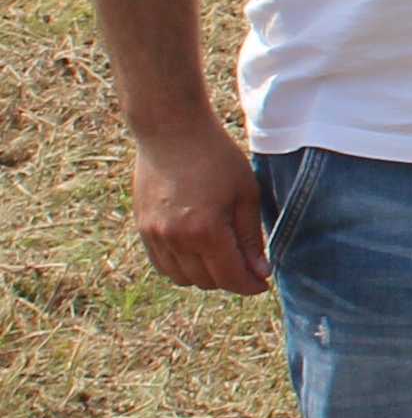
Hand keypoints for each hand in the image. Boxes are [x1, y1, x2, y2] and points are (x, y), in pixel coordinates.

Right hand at [134, 123, 267, 292]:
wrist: (172, 131)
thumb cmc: (216, 157)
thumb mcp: (246, 194)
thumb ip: (250, 238)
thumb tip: (259, 272)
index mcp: (205, 231)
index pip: (229, 277)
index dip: (249, 286)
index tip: (263, 283)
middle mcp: (175, 239)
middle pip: (206, 282)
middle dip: (230, 281)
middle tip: (248, 269)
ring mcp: (154, 236)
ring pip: (182, 277)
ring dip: (206, 277)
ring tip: (225, 261)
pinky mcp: (142, 229)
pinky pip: (163, 265)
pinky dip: (182, 268)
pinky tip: (199, 255)